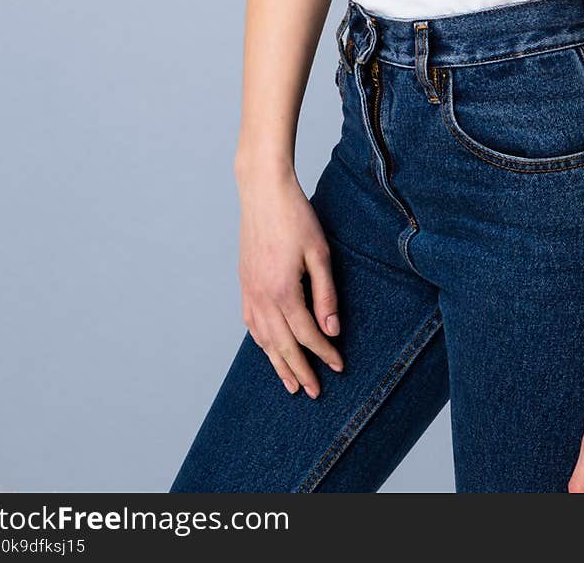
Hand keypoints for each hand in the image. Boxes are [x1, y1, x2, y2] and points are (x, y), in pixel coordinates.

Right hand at [236, 165, 343, 397]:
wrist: (263, 191)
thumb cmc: (295, 216)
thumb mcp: (319, 252)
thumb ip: (326, 294)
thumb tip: (332, 329)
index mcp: (283, 291)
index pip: (306, 334)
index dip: (323, 353)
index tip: (339, 366)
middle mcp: (262, 296)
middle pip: (282, 344)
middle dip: (300, 370)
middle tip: (314, 392)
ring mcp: (249, 290)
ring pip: (263, 338)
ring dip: (277, 362)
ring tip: (289, 382)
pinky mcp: (244, 282)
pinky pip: (251, 322)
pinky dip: (261, 341)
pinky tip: (268, 347)